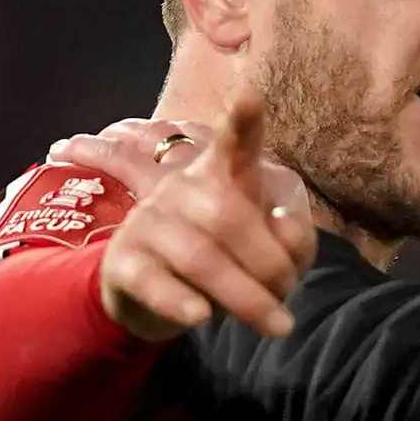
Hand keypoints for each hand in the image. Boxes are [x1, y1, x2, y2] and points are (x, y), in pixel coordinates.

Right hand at [67, 93, 316, 343]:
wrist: (153, 295)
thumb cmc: (226, 262)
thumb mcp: (271, 252)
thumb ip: (294, 240)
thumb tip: (286, 229)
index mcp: (220, 176)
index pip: (234, 143)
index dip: (242, 122)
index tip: (249, 95)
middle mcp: (181, 188)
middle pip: (229, 217)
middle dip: (270, 266)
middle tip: (289, 302)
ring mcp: (149, 223)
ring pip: (199, 257)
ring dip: (245, 297)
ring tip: (275, 325)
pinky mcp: (125, 262)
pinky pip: (153, 282)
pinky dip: (179, 302)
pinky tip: (200, 318)